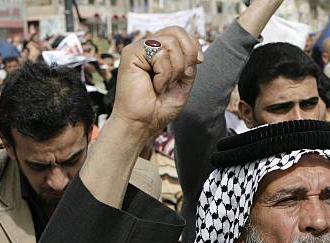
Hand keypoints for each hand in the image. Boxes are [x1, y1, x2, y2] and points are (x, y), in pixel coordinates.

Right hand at [110, 26, 202, 141]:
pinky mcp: (130, 54)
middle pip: (176, 32)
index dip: (193, 44)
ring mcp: (138, 49)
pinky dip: (164, 74)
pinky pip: (159, 54)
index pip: (179, 32)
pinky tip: (155, 86)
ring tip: (163, 85)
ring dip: (175, 69)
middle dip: (187, 55)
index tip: (199, 62)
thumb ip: (189, 63)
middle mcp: (148, 47)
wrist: (143, 123)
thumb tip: (195, 47)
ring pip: (170, 43)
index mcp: (159, 52)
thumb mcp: (183, 83)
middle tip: (180, 77)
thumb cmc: (160, 108)